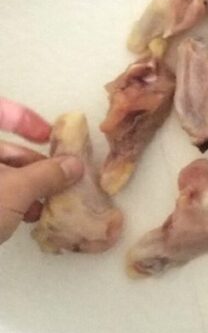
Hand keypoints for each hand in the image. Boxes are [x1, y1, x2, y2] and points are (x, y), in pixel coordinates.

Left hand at [0, 98, 83, 243]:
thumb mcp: (16, 191)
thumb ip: (47, 173)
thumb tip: (73, 164)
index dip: (22, 118)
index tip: (46, 136)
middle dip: (30, 163)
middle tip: (55, 179)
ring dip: (24, 184)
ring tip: (42, 203)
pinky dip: (8, 198)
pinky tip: (24, 215)